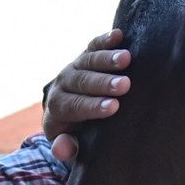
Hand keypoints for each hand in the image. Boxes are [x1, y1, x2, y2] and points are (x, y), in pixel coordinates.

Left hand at [42, 29, 130, 161]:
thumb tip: (62, 147)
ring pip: (88, 61)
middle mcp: (63, 85)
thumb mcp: (69, 148)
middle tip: (124, 85)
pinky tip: (119, 35)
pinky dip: (105, 40)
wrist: (70, 114)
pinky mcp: (85, 56)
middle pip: (81, 81)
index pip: (74, 107)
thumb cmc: (76, 137)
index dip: (92, 106)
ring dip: (107, 59)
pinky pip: (93, 46)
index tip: (113, 107)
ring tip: (127, 58)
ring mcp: (74, 68)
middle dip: (103, 82)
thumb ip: (66, 149)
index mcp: (58, 109)